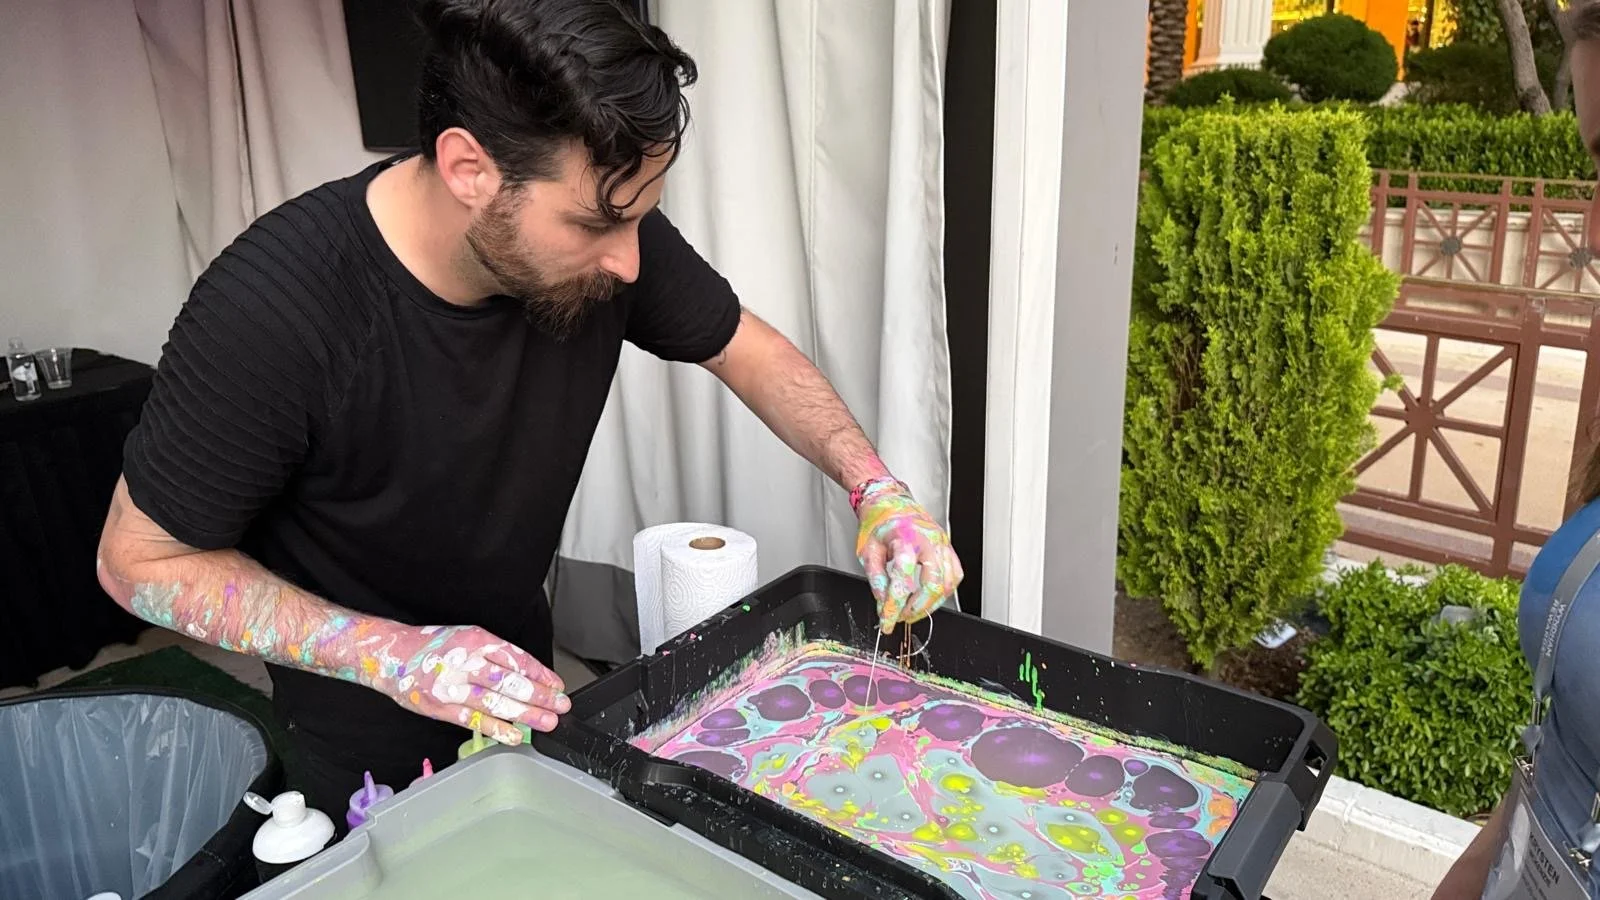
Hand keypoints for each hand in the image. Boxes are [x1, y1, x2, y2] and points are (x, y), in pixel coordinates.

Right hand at [363, 624, 568, 745]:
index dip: (541, 674)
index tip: (558, 686)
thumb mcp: (467, 637)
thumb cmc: (433, 647)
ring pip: (496, 702)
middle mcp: (465, 661)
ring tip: (547, 721)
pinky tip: (515, 735)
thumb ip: (496, 655)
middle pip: (511, 681)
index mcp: (476, 640)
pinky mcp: (442, 707)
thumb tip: (529, 674)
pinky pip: (474, 720)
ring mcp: (453, 686)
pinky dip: (497, 729)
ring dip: (526, 714)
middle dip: (540, 696)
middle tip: (561, 706)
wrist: (391, 656)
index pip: (517, 658)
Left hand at [854, 478, 963, 632]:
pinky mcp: (947, 546)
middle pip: (933, 585)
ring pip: (949, 582)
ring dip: (932, 603)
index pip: (902, 582)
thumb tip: (883, 605)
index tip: (887, 622)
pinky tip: (930, 595)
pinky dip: (945, 590)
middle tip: (902, 616)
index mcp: (904, 539)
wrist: (889, 500)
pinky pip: (956, 574)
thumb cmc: (878, 521)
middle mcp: (928, 540)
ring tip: (914, 609)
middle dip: (917, 608)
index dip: (894, 607)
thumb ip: (876, 580)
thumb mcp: (867, 551)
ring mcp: (941, 542)